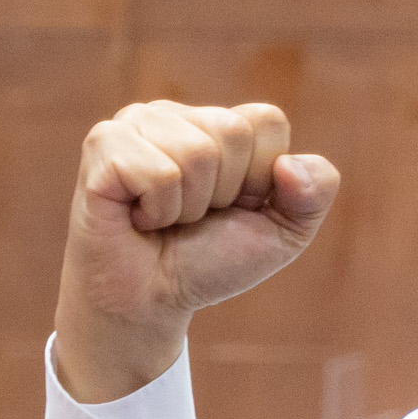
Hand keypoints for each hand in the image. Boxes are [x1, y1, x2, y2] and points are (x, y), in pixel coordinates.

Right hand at [53, 101, 338, 402]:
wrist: (150, 305)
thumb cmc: (208, 263)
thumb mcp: (282, 234)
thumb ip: (314, 193)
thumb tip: (290, 166)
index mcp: (217, 122)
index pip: (267, 121)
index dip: (260, 178)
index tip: (230, 207)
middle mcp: (175, 113)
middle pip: (233, 133)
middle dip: (222, 193)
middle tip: (190, 218)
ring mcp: (135, 122)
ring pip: (196, 153)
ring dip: (187, 207)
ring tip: (162, 219)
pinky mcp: (103, 145)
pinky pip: (159, 173)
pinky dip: (157, 211)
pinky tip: (137, 218)